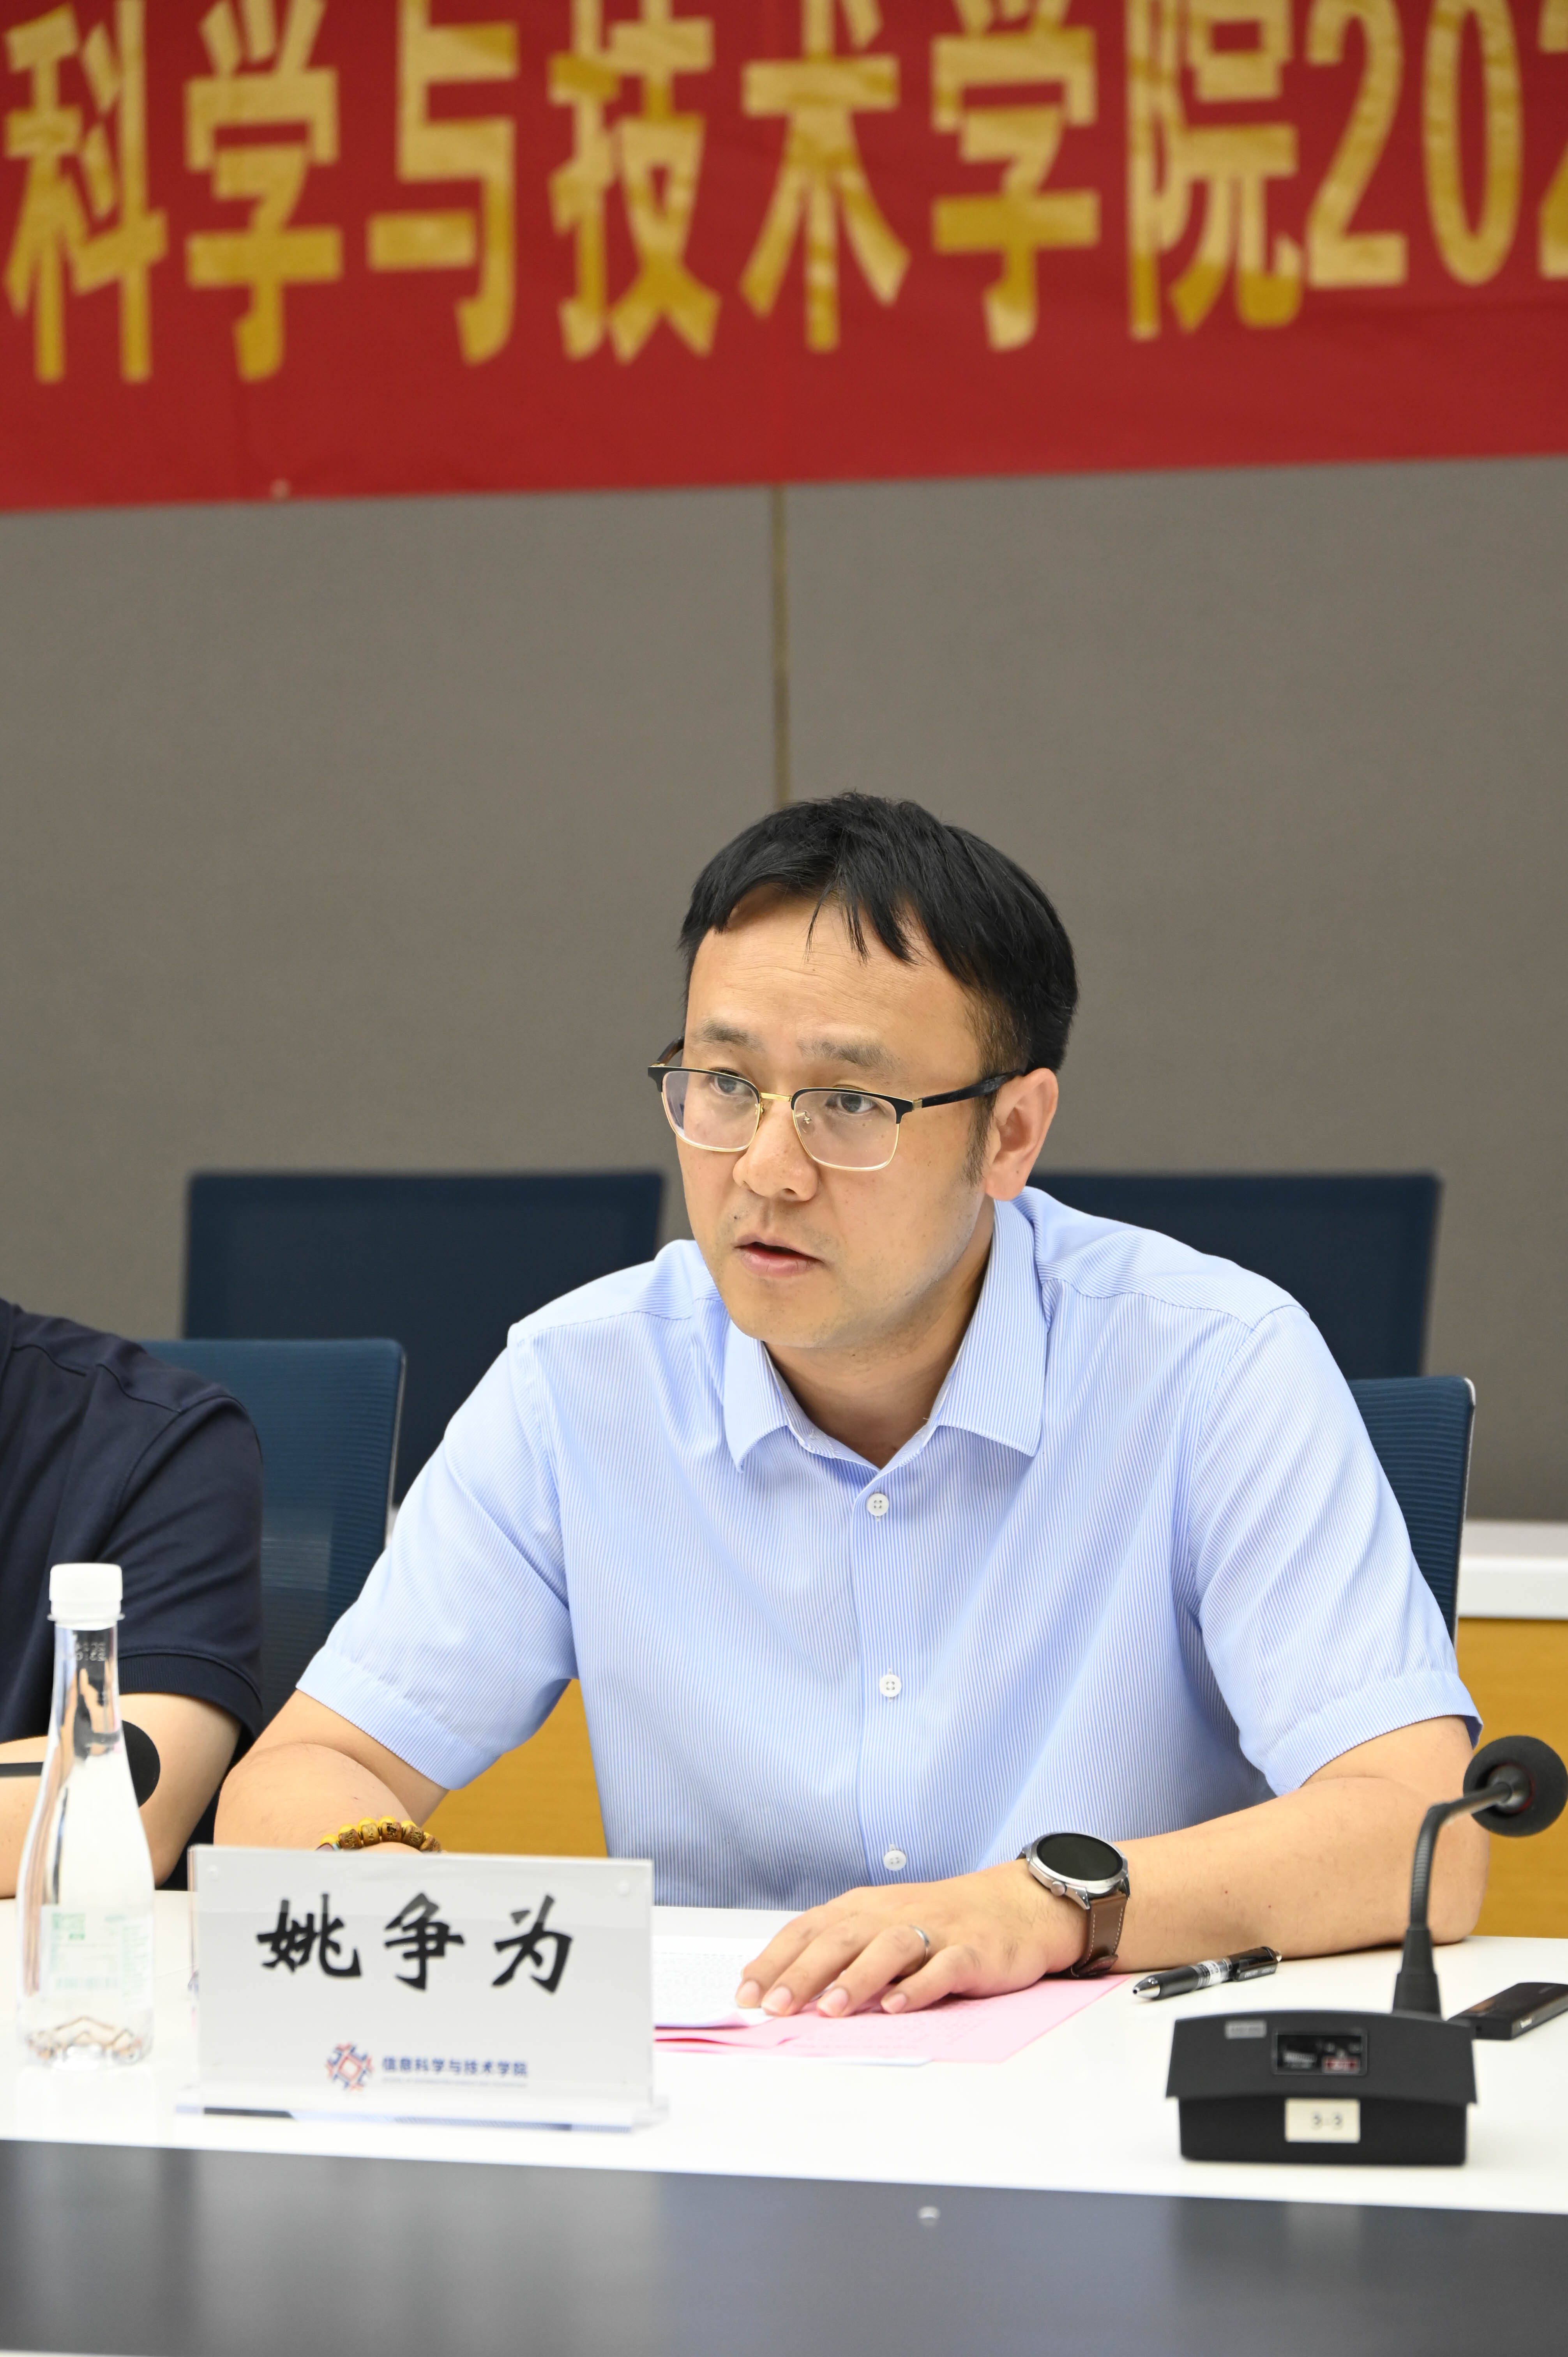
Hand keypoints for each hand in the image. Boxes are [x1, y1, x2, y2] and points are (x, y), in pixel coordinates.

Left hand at [734, 1861, 1088, 2018]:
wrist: (1011, 1906)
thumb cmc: (934, 1923)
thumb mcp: (881, 1927)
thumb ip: (838, 1952)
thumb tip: (780, 1987)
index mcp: (863, 1908)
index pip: (809, 1930)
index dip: (776, 1960)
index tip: (747, 1993)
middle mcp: (893, 1914)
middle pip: (841, 1938)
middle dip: (804, 1973)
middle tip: (777, 2006)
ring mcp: (933, 1931)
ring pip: (889, 1948)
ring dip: (857, 1978)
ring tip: (831, 2009)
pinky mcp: (970, 1951)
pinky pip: (942, 1967)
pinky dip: (918, 1986)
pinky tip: (897, 2006)